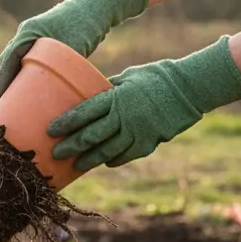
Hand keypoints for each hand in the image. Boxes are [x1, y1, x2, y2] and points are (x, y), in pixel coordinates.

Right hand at [0, 0, 148, 105]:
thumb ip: (65, 71)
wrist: (100, 4)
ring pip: (16, 61)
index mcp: (27, 33)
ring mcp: (34, 35)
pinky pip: (26, 59)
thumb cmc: (87, 24)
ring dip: (10, 80)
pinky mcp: (44, 39)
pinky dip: (22, 73)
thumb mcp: (74, 50)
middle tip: (1, 108)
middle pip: (7, 63)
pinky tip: (24, 88)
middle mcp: (26, 33)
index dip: (0, 84)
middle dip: (2, 85)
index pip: (6, 61)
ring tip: (9, 103)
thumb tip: (62, 102)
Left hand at [47, 36, 240, 170]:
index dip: (65, 123)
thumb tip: (86, 96)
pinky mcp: (150, 142)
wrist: (191, 87)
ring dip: (88, 159)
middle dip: (70, 147)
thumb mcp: (128, 76)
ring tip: (74, 165)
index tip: (49, 131)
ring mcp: (137, 132)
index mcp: (115, 97)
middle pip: (90, 136)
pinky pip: (126, 155)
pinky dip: (113, 159)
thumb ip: (108, 89)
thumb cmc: (156, 77)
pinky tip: (103, 162)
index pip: (83, 113)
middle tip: (54, 155)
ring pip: (107, 150)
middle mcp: (124, 117)